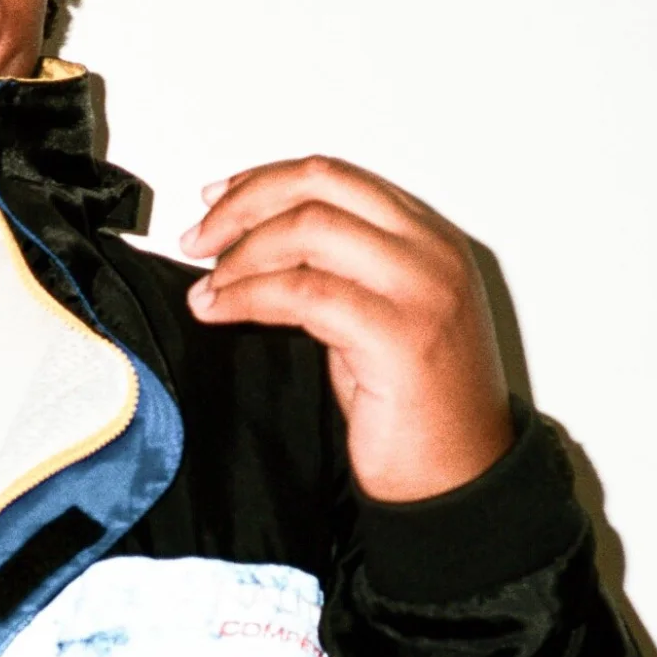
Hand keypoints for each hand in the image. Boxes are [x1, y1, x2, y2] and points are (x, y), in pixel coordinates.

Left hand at [177, 156, 512, 502]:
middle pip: (319, 187)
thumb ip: (334, 270)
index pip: (335, 176)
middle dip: (242, 206)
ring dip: (240, 255)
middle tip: (198, 240)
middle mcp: (432, 252)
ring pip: (308, 230)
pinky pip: (303, 292)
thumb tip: (252, 245)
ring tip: (209, 288)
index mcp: (429, 238)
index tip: (214, 199)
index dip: (263, 181)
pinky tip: (220, 311)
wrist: (458, 480)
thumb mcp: (375, 315)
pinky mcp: (399, 335)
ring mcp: (421, 290)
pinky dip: (247, 295)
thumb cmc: (416, 407)